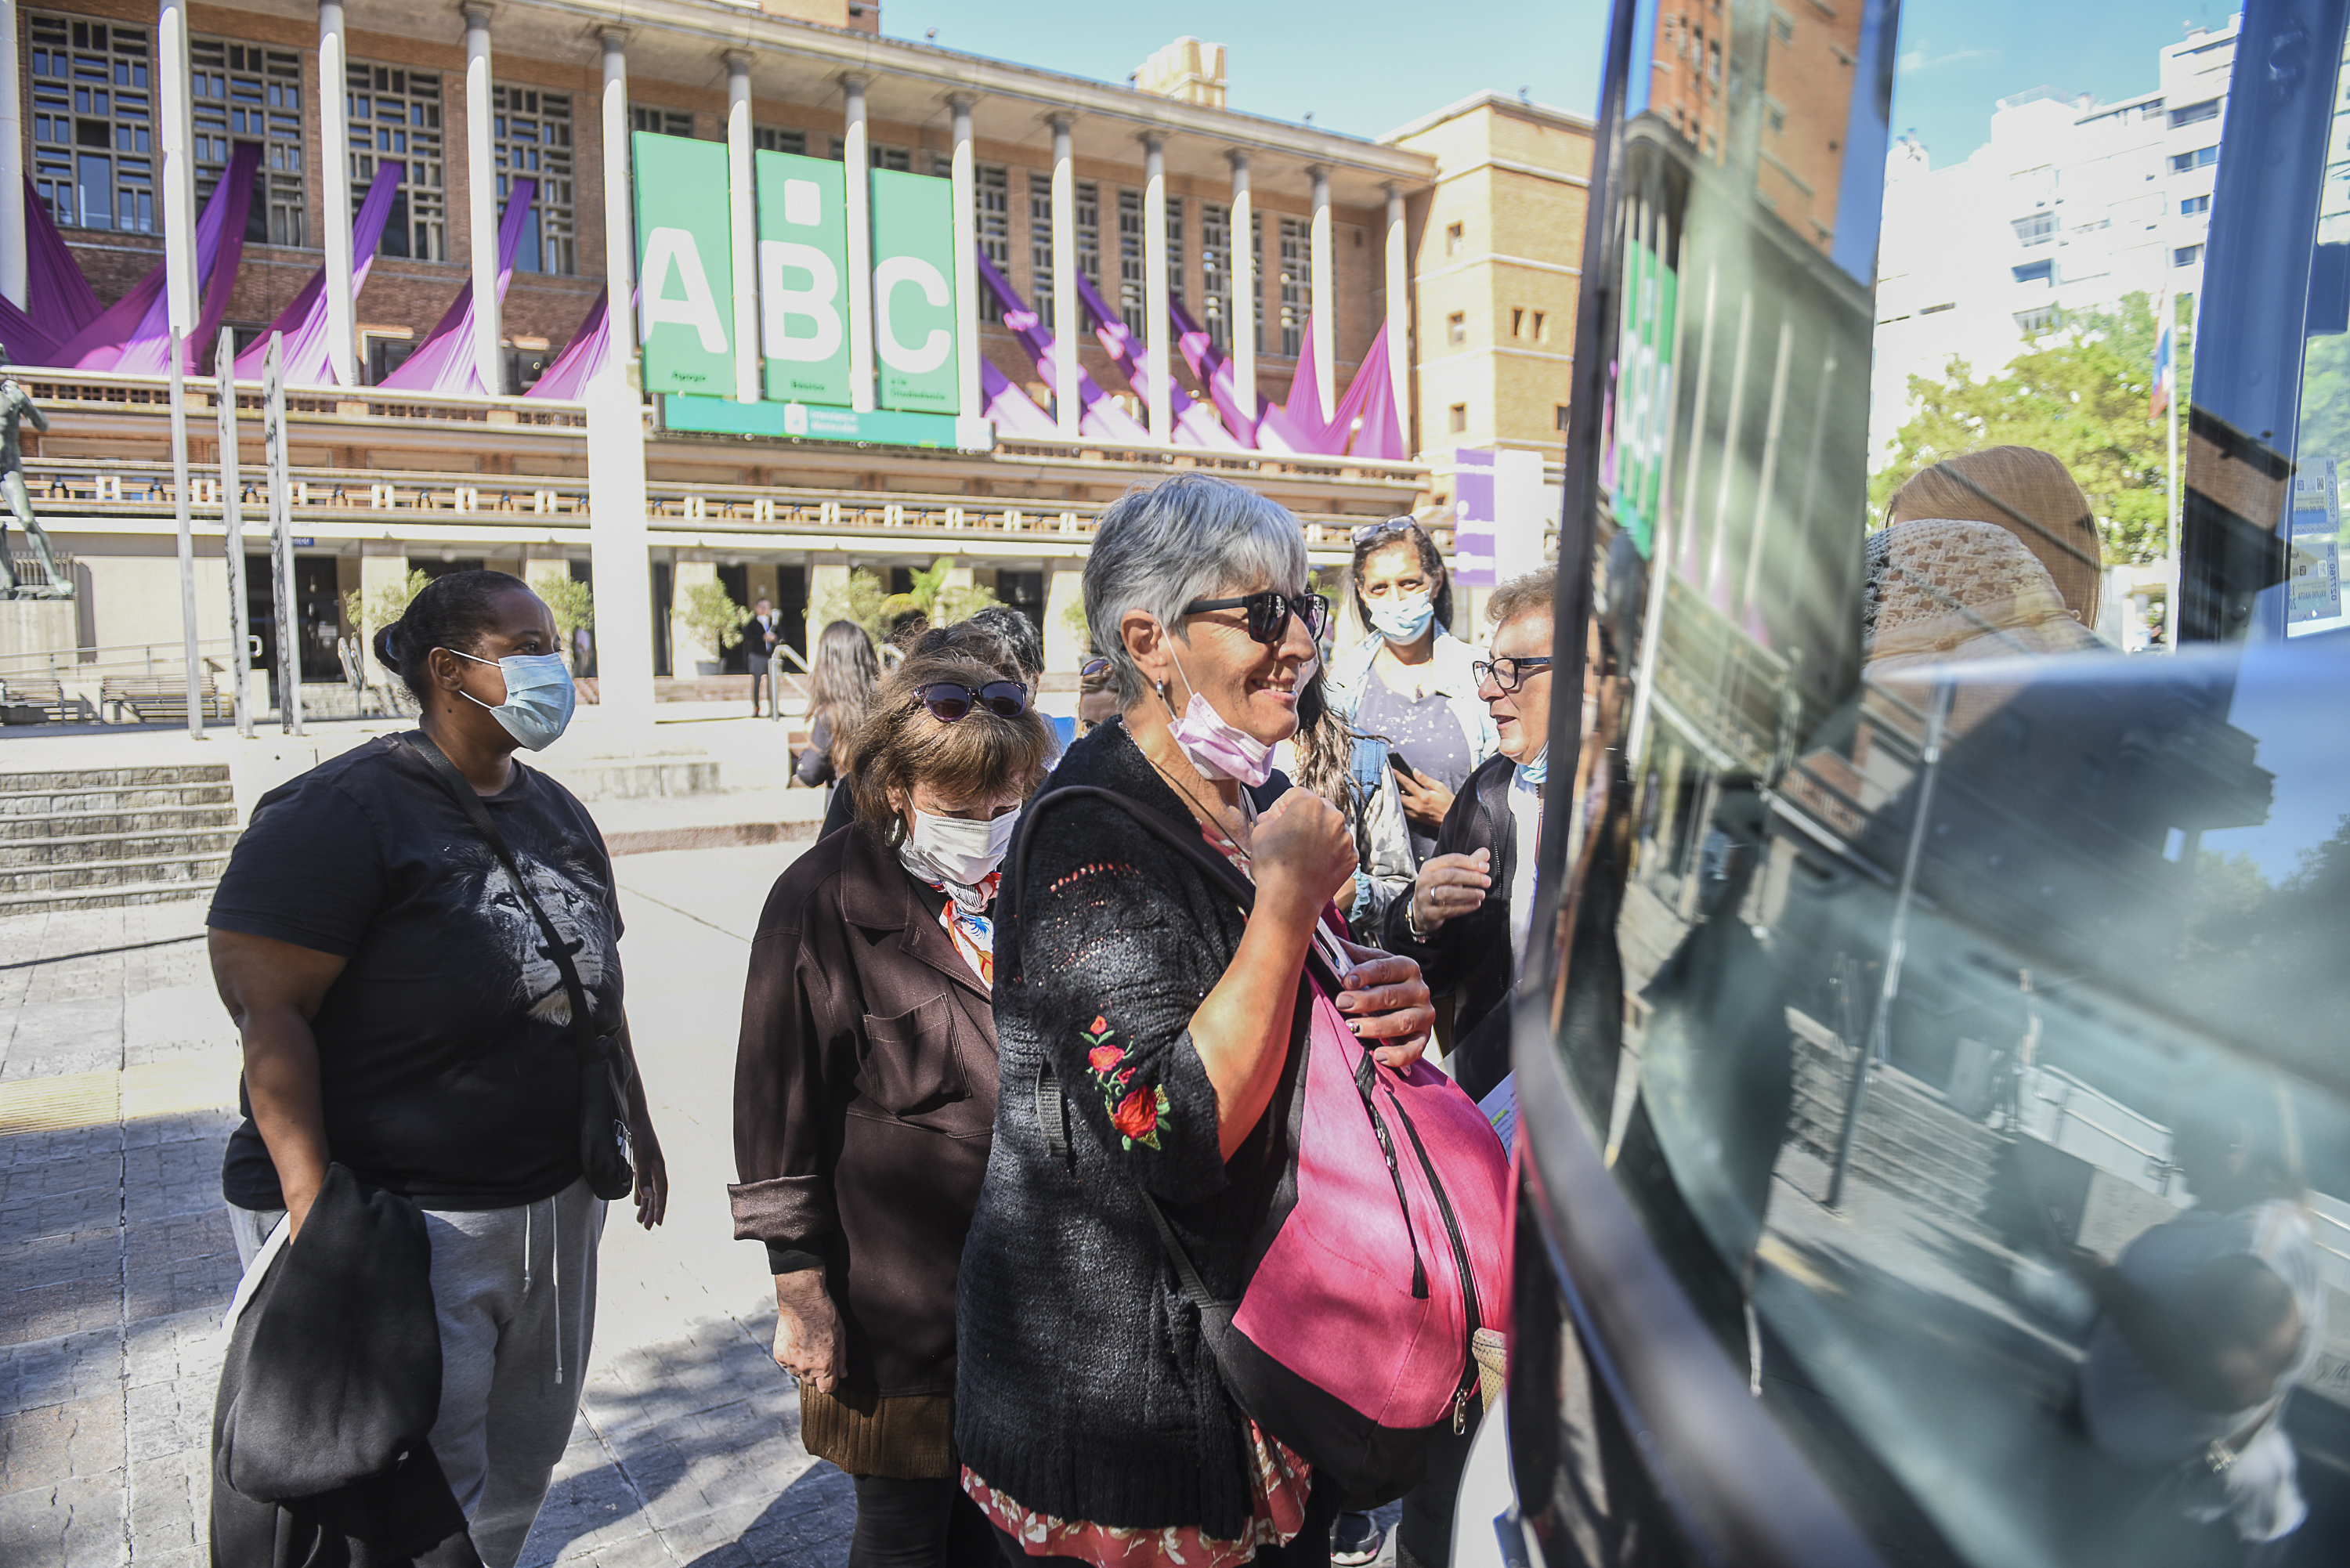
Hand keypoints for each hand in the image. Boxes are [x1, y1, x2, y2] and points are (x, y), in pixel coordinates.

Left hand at [629, 1112, 667, 1228]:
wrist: (638, 1119)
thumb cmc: (641, 1137)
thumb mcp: (640, 1157)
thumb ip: (643, 1177)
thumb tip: (646, 1197)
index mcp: (659, 1169)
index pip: (660, 1193)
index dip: (659, 1209)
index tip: (657, 1224)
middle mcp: (656, 1170)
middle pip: (655, 1195)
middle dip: (652, 1211)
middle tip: (647, 1227)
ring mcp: (650, 1167)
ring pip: (649, 1191)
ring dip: (645, 1205)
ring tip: (640, 1220)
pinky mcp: (642, 1164)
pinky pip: (642, 1184)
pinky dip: (640, 1194)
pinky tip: (637, 1203)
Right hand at [773, 1270, 843, 1392]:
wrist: (802, 1300)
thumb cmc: (825, 1315)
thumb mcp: (841, 1336)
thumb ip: (841, 1359)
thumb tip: (843, 1374)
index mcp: (824, 1365)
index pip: (827, 1388)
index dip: (831, 1382)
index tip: (831, 1375)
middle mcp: (806, 1368)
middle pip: (812, 1383)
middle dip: (817, 1374)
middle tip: (819, 1356)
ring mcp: (791, 1362)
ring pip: (799, 1375)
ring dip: (803, 1367)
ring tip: (807, 1348)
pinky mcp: (779, 1355)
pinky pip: (787, 1366)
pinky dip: (792, 1360)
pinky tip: (797, 1345)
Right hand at [1253, 787, 1357, 911]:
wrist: (1290, 900)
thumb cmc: (1274, 866)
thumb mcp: (1260, 833)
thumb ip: (1268, 818)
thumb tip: (1271, 819)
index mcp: (1310, 804)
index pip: (1295, 795)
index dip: (1281, 806)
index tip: (1275, 819)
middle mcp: (1333, 817)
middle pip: (1317, 809)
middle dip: (1303, 818)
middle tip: (1289, 835)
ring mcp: (1345, 839)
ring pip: (1331, 829)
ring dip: (1318, 835)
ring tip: (1302, 853)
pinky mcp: (1351, 858)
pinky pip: (1340, 849)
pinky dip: (1329, 853)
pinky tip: (1314, 864)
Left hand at [1336, 941, 1433, 1069]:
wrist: (1404, 1003)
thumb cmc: (1381, 983)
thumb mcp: (1368, 964)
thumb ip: (1349, 954)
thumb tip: (1323, 940)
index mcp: (1406, 967)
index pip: (1385, 968)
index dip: (1364, 974)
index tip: (1345, 980)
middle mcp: (1419, 990)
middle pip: (1392, 996)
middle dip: (1365, 1001)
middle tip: (1341, 1003)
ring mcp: (1424, 1015)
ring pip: (1402, 1022)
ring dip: (1376, 1026)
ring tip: (1353, 1028)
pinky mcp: (1423, 1038)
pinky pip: (1415, 1050)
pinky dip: (1398, 1055)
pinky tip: (1378, 1055)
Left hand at [1394, 764, 1454, 829]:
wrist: (1452, 818)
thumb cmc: (1448, 802)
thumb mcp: (1439, 787)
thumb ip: (1425, 779)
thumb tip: (1415, 771)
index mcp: (1423, 795)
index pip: (1407, 783)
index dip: (1398, 775)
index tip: (1392, 770)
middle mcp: (1417, 805)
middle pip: (1398, 795)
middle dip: (1392, 787)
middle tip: (1388, 780)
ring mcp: (1415, 813)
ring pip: (1399, 804)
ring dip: (1394, 797)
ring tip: (1391, 789)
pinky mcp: (1415, 818)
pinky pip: (1403, 812)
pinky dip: (1399, 805)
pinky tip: (1398, 800)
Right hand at [1410, 849, 1490, 936]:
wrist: (1421, 911)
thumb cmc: (1439, 888)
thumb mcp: (1451, 873)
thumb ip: (1468, 863)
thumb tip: (1485, 853)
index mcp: (1430, 867)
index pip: (1451, 860)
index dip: (1469, 863)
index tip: (1485, 867)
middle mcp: (1424, 880)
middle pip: (1448, 875)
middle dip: (1470, 877)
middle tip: (1487, 881)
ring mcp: (1424, 897)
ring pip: (1447, 893)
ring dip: (1467, 893)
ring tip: (1482, 894)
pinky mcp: (1428, 913)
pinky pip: (1447, 910)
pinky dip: (1464, 907)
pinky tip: (1476, 904)